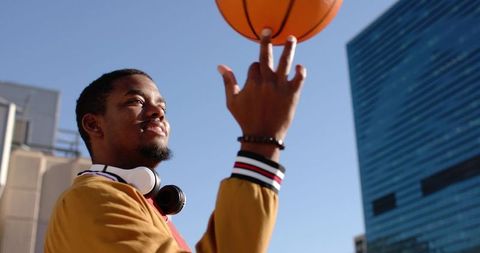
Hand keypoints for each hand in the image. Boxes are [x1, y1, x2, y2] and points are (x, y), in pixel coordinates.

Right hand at [218, 29, 306, 159]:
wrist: (263, 137)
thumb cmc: (246, 119)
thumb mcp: (232, 101)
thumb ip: (228, 82)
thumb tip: (220, 66)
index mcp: (252, 82)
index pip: (255, 65)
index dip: (256, 69)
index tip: (258, 78)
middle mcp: (266, 82)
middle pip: (266, 56)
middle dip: (266, 41)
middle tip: (268, 30)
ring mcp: (280, 87)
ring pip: (285, 63)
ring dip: (288, 49)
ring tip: (292, 38)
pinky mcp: (292, 94)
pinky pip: (299, 78)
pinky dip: (300, 71)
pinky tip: (299, 67)